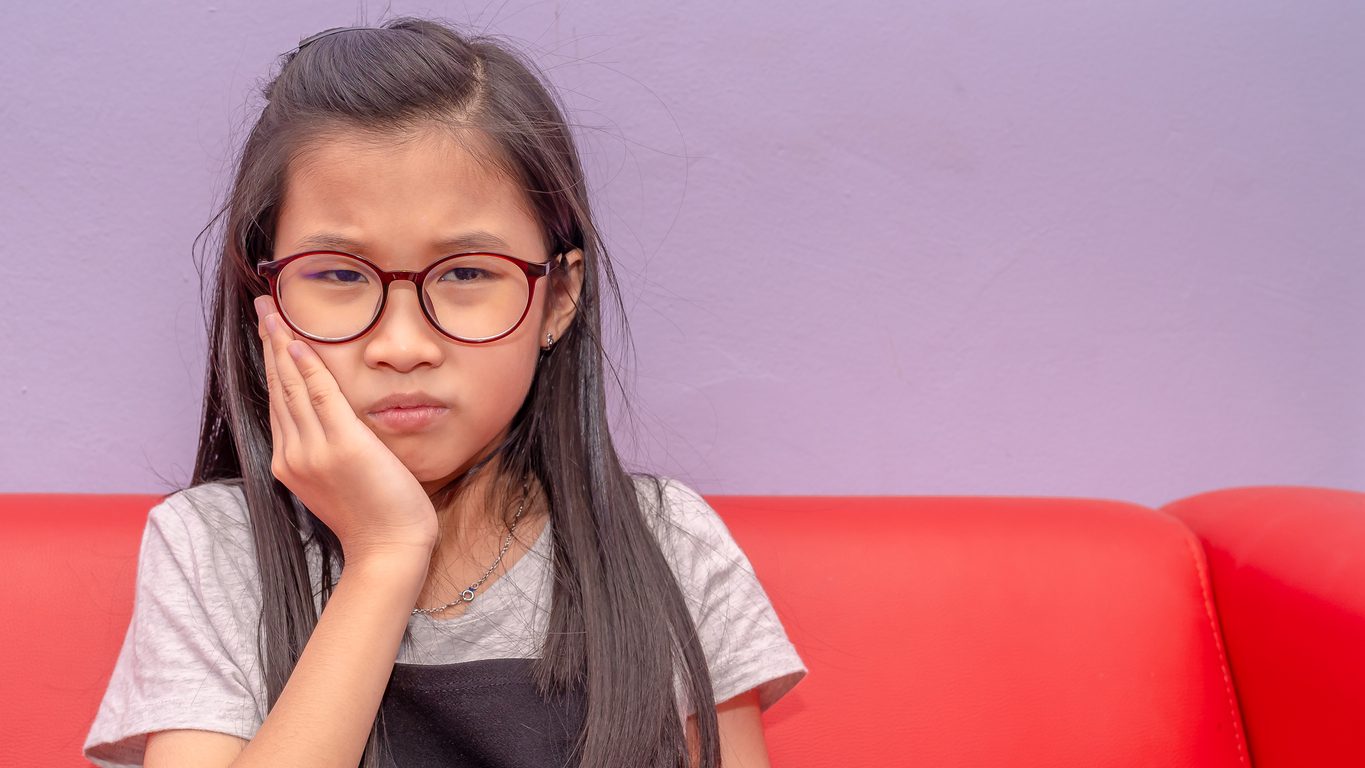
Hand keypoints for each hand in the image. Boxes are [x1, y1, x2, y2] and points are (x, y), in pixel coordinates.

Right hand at [253, 295, 438, 563]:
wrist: (388, 548)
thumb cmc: (374, 517)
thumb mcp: (340, 480)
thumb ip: (328, 450)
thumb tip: (332, 423)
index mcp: (290, 462)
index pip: (278, 401)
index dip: (271, 363)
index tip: (268, 331)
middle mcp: (293, 454)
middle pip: (278, 387)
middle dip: (269, 343)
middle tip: (262, 306)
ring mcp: (314, 450)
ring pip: (292, 386)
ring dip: (281, 344)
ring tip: (272, 312)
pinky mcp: (342, 446)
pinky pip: (320, 396)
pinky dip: (306, 367)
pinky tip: (296, 341)